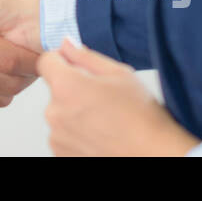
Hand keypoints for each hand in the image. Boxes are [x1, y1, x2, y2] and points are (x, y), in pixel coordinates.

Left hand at [38, 38, 197, 155]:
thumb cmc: (142, 117)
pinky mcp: (60, 154)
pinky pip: (63, 135)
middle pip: (55, 89)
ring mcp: (56, 137)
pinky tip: (101, 135)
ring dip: (75, 112)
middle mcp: (54, 112)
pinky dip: (77, 133)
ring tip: (106, 120)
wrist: (154, 156)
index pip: (46, 61)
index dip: (62, 59)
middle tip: (104, 98)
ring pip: (60, 113)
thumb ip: (85, 55)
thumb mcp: (119, 74)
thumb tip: (66, 43)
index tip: (77, 66)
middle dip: (73, 88)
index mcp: (66, 86)